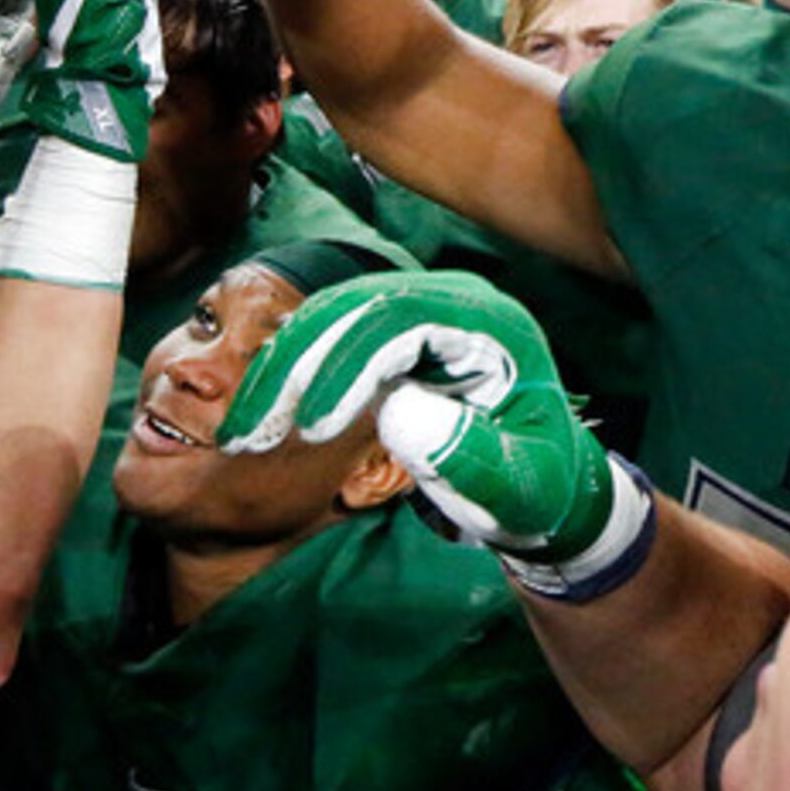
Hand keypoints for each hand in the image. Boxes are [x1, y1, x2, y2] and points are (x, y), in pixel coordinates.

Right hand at [213, 268, 624, 566]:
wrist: (545, 484)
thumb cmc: (540, 488)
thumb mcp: (520, 486)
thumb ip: (471, 456)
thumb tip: (394, 411)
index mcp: (490, 324)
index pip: (402, 319)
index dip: (348, 366)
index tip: (313, 429)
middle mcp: (449, 302)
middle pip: (353, 308)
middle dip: (295, 367)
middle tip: (250, 434)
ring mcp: (417, 314)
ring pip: (329, 320)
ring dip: (281, 372)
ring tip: (244, 435)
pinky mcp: (390, 336)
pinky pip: (327, 340)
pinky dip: (290, 377)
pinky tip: (260, 421)